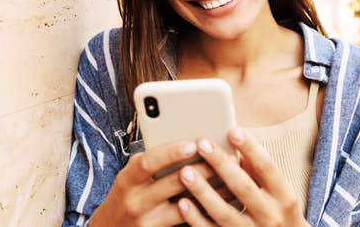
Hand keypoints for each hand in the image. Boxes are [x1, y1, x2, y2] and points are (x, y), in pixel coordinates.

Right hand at [89, 140, 228, 226]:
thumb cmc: (128, 194)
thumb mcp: (131, 176)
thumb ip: (152, 162)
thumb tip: (189, 142)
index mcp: (127, 180)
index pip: (147, 163)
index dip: (170, 153)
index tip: (193, 144)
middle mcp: (135, 202)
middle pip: (171, 184)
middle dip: (200, 170)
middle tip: (224, 158)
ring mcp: (147, 222)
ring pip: (185, 207)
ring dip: (211, 192)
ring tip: (232, 178)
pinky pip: (187, 223)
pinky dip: (207, 212)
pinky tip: (225, 203)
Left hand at [176, 128, 308, 226]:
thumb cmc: (279, 213)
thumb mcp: (280, 193)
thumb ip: (260, 171)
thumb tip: (239, 141)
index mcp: (285, 197)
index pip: (268, 168)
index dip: (251, 149)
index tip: (233, 130)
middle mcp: (270, 216)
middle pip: (243, 187)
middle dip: (221, 164)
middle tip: (202, 144)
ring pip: (224, 212)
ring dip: (203, 191)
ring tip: (185, 171)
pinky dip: (196, 219)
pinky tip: (183, 203)